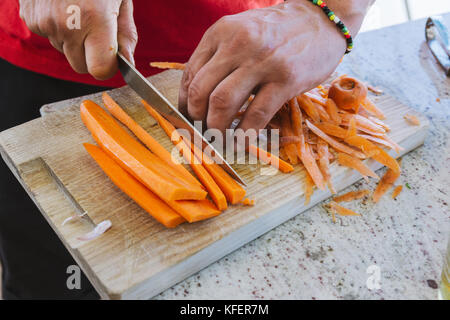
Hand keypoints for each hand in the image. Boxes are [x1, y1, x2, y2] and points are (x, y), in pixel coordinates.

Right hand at [19, 0, 136, 79]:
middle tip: (94, 30)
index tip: (111, 57)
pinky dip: (57, 28)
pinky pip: (49, 37)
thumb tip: (128, 63)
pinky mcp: (30, 19)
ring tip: (77, 11)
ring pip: (64, 51)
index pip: (100, 69)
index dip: (107, 66)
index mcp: (95, 20)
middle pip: (80, 66)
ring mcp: (45, 22)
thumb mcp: (120, 0)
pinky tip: (62, 7)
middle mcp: (68, 25)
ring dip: (73, 40)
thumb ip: (125, 33)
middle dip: (90, 55)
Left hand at [179, 0, 364, 134]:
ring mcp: (262, 62)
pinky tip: (242, 140)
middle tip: (202, 131)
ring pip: (223, 103)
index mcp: (221, 32)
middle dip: (196, 118)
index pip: (190, 74)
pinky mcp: (286, 79)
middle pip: (201, 90)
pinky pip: (256, 114)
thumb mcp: (240, 32)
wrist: (320, 20)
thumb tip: (197, 95)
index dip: (184, 102)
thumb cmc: (276, 32)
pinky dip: (244, 133)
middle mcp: (237, 44)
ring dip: (216, 128)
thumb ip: (218, 56)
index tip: (188, 118)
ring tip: (219, 138)